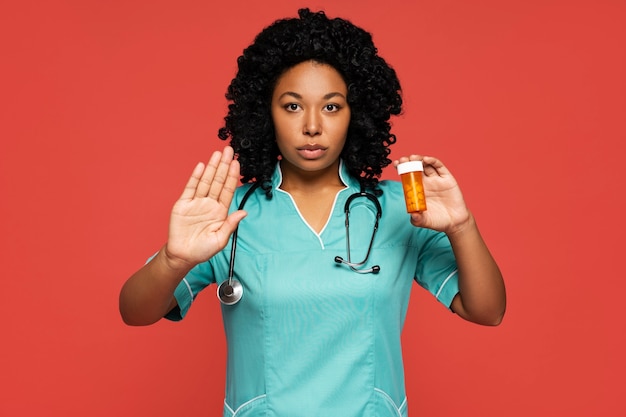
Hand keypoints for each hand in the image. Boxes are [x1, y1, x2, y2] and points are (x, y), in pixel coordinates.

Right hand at [164, 146, 246, 269]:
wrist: (182, 256)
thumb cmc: (203, 250)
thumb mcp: (220, 239)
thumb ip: (231, 224)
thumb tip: (244, 212)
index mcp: (220, 211)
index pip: (228, 190)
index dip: (232, 176)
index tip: (237, 163)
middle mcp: (209, 204)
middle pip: (218, 181)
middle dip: (224, 165)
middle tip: (229, 150)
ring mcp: (196, 202)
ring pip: (206, 181)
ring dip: (212, 167)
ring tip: (217, 153)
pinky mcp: (183, 204)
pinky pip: (191, 188)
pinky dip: (196, 177)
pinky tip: (202, 166)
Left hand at [393, 155, 470, 234]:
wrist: (455, 223)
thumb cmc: (438, 221)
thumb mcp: (424, 221)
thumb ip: (417, 219)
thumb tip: (413, 214)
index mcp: (417, 191)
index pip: (407, 177)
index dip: (402, 169)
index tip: (396, 164)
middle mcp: (426, 183)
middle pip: (415, 168)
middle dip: (408, 162)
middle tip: (403, 160)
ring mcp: (436, 180)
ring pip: (426, 165)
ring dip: (419, 159)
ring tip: (413, 158)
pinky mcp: (447, 179)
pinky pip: (439, 167)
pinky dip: (433, 161)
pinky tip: (426, 159)